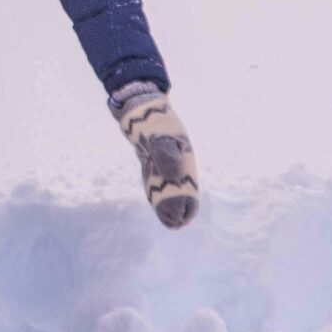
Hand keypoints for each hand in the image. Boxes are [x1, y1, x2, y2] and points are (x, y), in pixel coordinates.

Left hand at [109, 83, 199, 228]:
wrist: (141, 107)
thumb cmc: (154, 120)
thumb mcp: (161, 136)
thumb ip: (165, 156)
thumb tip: (174, 176)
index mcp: (184, 158)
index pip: (189, 188)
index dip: (186, 205)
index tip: (181, 219)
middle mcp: (177, 163)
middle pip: (181, 191)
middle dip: (178, 208)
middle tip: (173, 224)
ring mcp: (165, 163)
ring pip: (170, 189)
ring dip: (169, 205)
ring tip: (169, 222)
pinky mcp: (154, 163)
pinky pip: (158, 182)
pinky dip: (159, 195)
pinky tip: (157, 205)